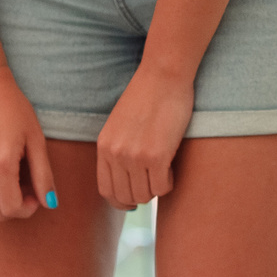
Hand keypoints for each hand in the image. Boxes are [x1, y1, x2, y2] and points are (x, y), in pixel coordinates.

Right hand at [0, 67, 56, 221]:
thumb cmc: (15, 110)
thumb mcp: (36, 139)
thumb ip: (43, 174)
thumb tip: (50, 203)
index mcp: (0, 163)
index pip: (11, 209)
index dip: (27, 209)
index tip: (36, 196)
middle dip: (14, 209)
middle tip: (27, 190)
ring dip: (0, 202)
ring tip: (14, 180)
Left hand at [96, 63, 196, 208]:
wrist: (163, 75)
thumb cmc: (147, 95)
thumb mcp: (121, 124)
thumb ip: (119, 148)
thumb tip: (126, 177)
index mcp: (104, 147)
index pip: (106, 191)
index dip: (120, 201)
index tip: (133, 201)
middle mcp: (116, 154)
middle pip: (126, 197)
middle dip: (141, 197)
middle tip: (153, 185)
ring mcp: (135, 157)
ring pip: (145, 195)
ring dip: (156, 190)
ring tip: (164, 172)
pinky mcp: (157, 156)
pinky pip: (162, 188)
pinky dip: (169, 184)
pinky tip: (172, 169)